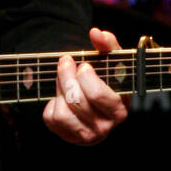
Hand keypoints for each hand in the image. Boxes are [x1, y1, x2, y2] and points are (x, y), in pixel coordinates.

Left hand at [42, 27, 128, 145]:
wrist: (96, 102)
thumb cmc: (106, 79)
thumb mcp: (111, 61)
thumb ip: (107, 45)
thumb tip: (96, 33)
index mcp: (119, 110)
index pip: (97, 95)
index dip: (86, 77)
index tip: (84, 65)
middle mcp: (104, 127)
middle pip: (76, 100)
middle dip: (66, 76)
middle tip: (66, 63)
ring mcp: (85, 135)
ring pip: (62, 112)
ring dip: (58, 89)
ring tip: (63, 79)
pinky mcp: (68, 137)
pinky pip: (51, 119)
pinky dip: (52, 103)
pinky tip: (61, 97)